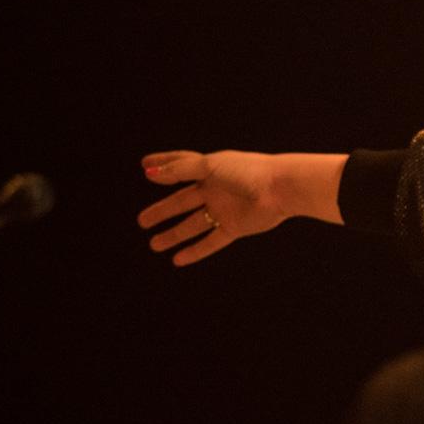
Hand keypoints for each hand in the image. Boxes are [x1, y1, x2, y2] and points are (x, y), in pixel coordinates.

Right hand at [137, 150, 287, 265]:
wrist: (281, 188)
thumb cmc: (248, 171)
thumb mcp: (210, 166)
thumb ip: (180, 170)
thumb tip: (151, 172)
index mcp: (211, 169)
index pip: (181, 165)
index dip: (163, 164)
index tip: (144, 165)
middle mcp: (216, 189)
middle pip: (182, 201)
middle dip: (162, 210)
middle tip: (142, 221)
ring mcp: (225, 209)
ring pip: (193, 224)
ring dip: (174, 234)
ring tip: (154, 244)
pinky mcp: (235, 227)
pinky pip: (211, 241)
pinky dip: (195, 251)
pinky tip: (178, 259)